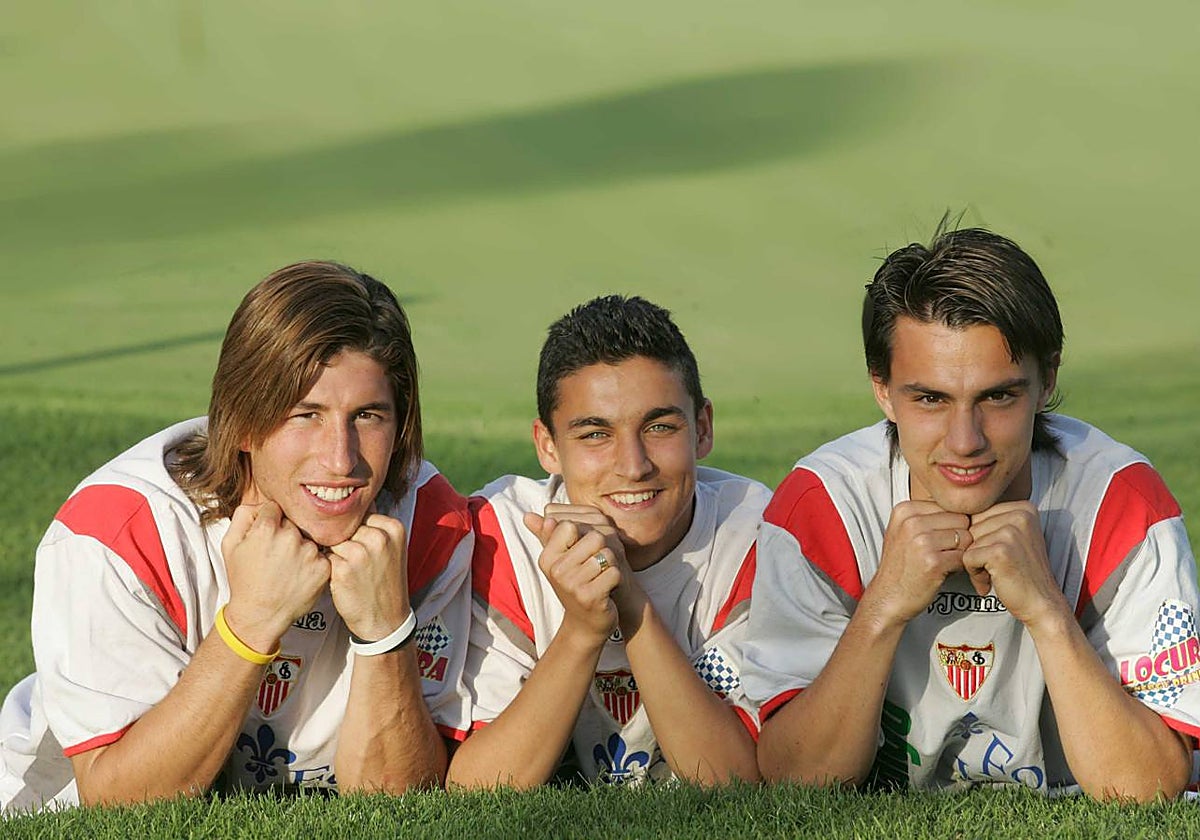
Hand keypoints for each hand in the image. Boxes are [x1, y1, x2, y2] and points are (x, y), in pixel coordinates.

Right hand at [221, 502, 330, 651]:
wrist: (260, 615)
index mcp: (266, 528)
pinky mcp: (323, 567)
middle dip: (286, 534)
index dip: (269, 522)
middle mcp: (290, 537)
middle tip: (276, 556)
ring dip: (300, 549)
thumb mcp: (230, 545)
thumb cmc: (244, 580)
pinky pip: (320, 555)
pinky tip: (299, 575)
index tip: (267, 537)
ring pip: (307, 538)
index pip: (274, 508)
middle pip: (293, 523)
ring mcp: (309, 552)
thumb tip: (259, 504)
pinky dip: (312, 563)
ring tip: (287, 568)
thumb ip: (243, 516)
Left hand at [328, 513, 410, 641]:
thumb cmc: (384, 582)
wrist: (386, 619)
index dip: (357, 530)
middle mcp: (378, 537)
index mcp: (393, 528)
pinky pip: (325, 557)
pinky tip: (343, 579)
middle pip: (346, 526)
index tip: (363, 547)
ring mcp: (360, 553)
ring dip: (335, 553)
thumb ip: (374, 526)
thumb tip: (348, 504)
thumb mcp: (391, 549)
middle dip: (345, 540)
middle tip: (357, 562)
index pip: (362, 513)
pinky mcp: (342, 569)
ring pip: (333, 540)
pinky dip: (329, 567)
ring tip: (351, 571)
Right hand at [526, 504, 645, 626]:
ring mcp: (571, 584)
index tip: (583, 553)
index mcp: (547, 557)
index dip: (585, 535)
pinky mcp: (589, 597)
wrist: (586, 623)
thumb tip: (527, 515)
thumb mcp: (560, 559)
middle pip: (595, 537)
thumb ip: (548, 535)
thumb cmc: (576, 585)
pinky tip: (607, 590)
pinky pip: (614, 572)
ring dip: (611, 566)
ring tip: (600, 578)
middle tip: (595, 569)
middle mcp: (556, 570)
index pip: (571, 525)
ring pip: (607, 554)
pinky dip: (616, 580)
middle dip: (602, 550)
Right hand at [862, 501, 972, 626]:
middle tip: (943, 552)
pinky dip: (959, 567)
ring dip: (960, 552)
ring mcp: (922, 541)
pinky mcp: (934, 562)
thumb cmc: (901, 566)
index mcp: (905, 509)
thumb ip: (929, 516)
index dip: (950, 525)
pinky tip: (943, 572)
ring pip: (966, 538)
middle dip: (958, 537)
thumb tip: (966, 506)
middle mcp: (912, 522)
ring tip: (942, 561)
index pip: (950, 506)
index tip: (937, 540)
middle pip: (961, 520)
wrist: (887, 597)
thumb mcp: (904, 531)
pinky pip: (964, 557)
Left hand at [964, 501, 1066, 627]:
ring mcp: (1011, 532)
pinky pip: (967, 557)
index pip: (979, 512)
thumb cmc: (1023, 571)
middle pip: (971, 525)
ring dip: (975, 562)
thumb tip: (955, 510)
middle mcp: (1020, 515)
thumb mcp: (1013, 536)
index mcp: (1023, 508)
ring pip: (967, 541)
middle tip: (997, 565)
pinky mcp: (1000, 551)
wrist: (1042, 603)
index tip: (999, 552)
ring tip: (996, 572)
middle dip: (977, 549)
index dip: (981, 536)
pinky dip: (974, 573)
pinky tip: (991, 580)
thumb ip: (992, 520)